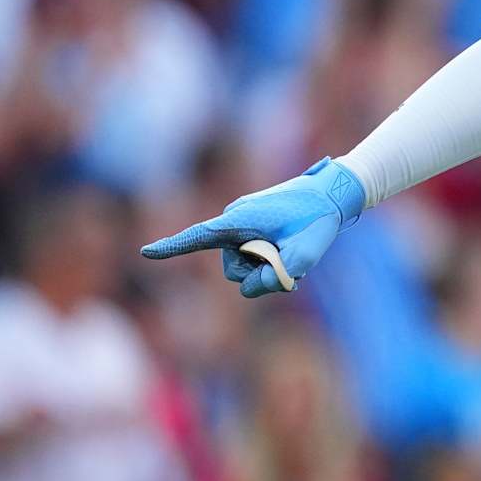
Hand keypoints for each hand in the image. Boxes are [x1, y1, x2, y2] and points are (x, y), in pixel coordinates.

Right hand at [140, 158, 365, 296]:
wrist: (335, 191)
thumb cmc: (320, 219)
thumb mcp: (305, 254)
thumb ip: (277, 279)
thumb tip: (251, 290)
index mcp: (239, 220)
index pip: (198, 238)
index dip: (172, 248)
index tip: (145, 252)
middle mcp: (235, 220)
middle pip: (234, 271)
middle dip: (261, 274)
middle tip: (291, 257)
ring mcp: (243, 224)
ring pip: (245, 268)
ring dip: (268, 268)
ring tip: (293, 251)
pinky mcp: (253, 227)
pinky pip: (252, 257)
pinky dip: (270, 262)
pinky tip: (290, 254)